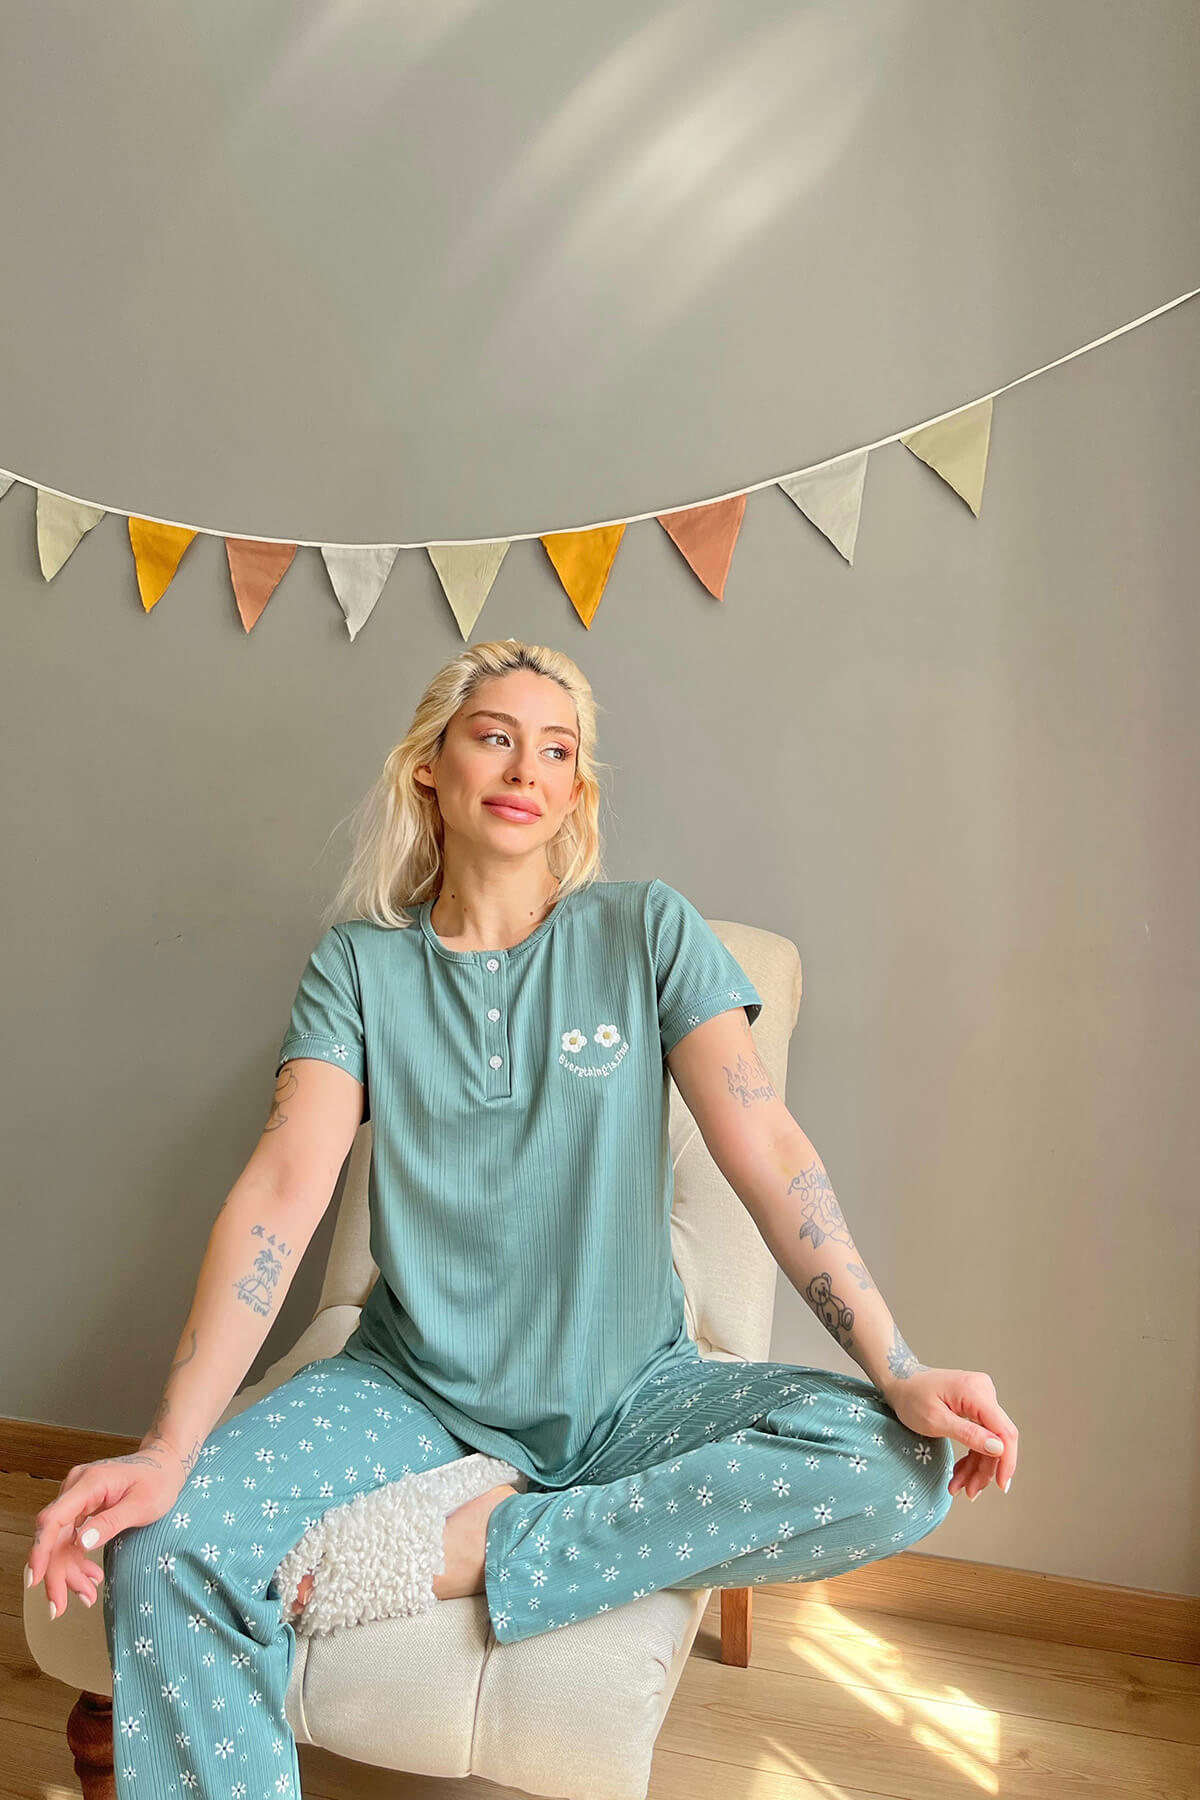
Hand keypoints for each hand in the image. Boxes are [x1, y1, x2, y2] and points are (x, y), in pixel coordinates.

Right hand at [26, 1442, 188, 1621]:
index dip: (40, 1551)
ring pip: (60, 1541)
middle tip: (60, 1607)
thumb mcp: (143, 1505)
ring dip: (69, 1571)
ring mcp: (77, 1497)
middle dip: (56, 1573)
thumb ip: (112, 1523)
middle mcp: (76, 1488)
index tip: (35, 1579)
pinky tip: (90, 1576)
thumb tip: (82, 1543)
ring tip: (88, 1594)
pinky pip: (70, 1537)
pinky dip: (77, 1560)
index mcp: (90, 1483)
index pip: (53, 1518)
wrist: (165, 1465)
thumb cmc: (158, 1480)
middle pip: (54, 1536)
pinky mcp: (81, 1507)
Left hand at [878, 1367, 1017, 1499]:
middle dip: (983, 1469)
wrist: (900, 1381)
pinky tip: (961, 1472)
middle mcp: (984, 1392)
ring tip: (959, 1486)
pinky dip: (972, 1455)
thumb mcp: (935, 1420)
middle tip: (968, 1492)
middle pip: (997, 1440)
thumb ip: (968, 1434)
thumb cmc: (911, 1397)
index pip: (1004, 1431)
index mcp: (976, 1392)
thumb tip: (999, 1448)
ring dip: (976, 1467)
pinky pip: (982, 1434)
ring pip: (989, 1441)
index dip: (1007, 1461)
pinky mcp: (977, 1405)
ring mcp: (982, 1398)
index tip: (1002, 1486)